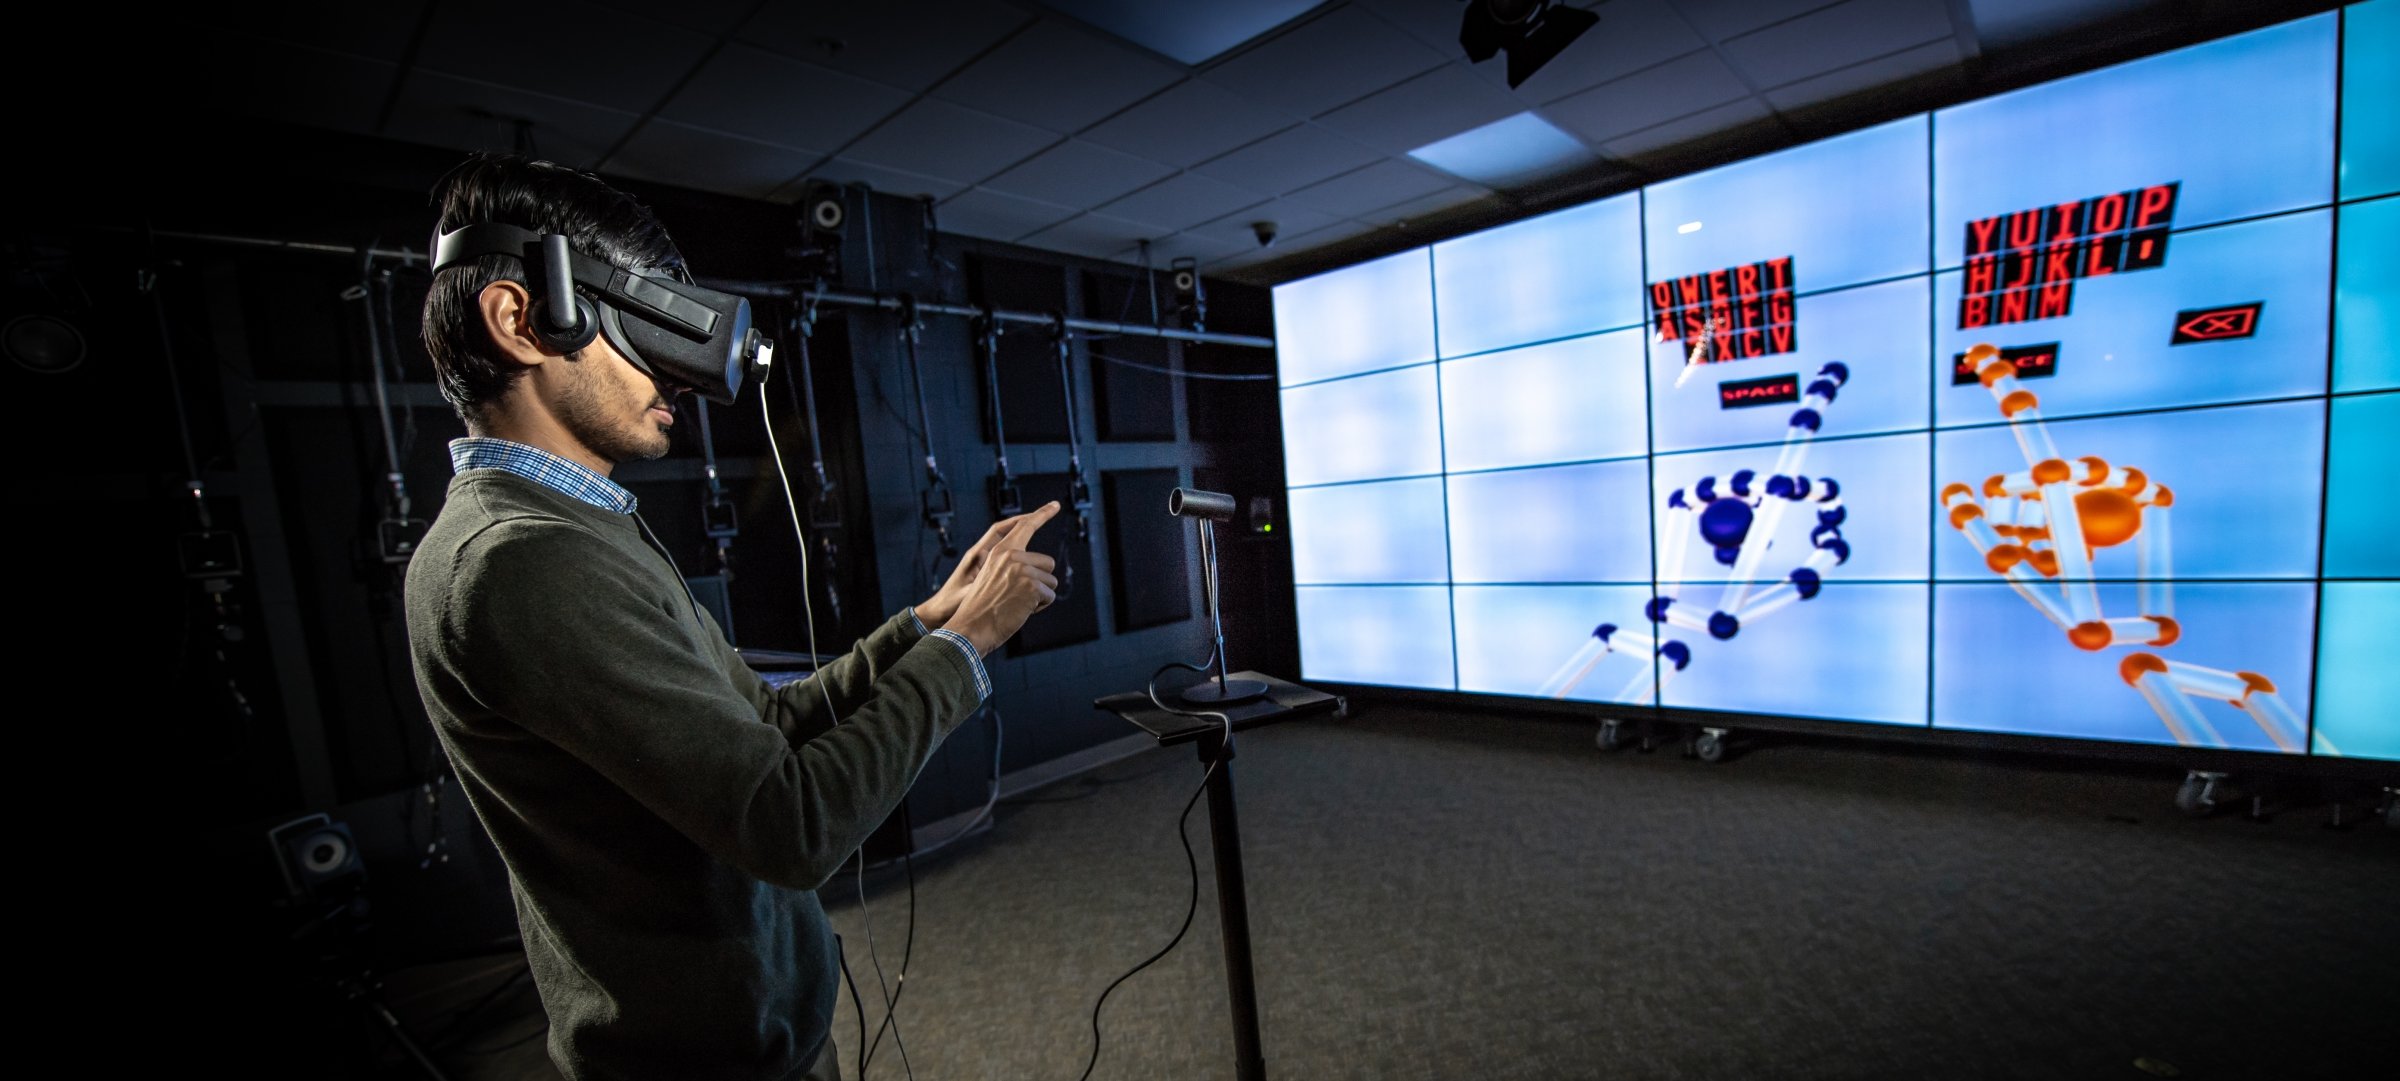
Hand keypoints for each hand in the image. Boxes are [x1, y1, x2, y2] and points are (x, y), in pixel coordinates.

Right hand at [918, 503, 1061, 629]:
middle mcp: (1012, 556)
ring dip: (1040, 596)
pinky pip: (1050, 596)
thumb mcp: (989, 577)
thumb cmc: (980, 608)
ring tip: (1016, 604)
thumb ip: (1009, 567)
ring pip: (1051, 581)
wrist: (971, 628)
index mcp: (1000, 551)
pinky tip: (1021, 611)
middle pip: (1047, 563)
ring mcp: (1022, 570)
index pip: (1024, 527)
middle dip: (1040, 581)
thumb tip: (1037, 568)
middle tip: (1018, 596)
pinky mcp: (1031, 586)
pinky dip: (1040, 607)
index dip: (1041, 514)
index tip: (1055, 505)